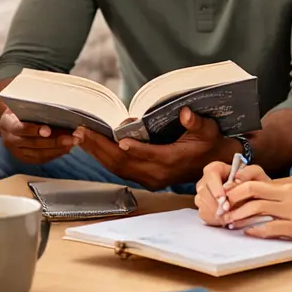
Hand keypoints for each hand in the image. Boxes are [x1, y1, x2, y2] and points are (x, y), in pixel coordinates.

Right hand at [0, 109, 72, 165]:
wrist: (8, 125)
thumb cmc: (18, 112)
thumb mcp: (20, 106)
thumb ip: (32, 108)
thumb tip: (52, 105)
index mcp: (8, 125)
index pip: (21, 129)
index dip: (35, 130)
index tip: (48, 130)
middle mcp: (10, 141)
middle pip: (34, 143)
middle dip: (54, 141)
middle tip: (70, 138)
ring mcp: (17, 152)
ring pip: (39, 154)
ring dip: (58, 149)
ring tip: (72, 143)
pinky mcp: (24, 159)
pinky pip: (41, 159)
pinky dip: (55, 154)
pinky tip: (66, 149)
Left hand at [71, 108, 240, 188]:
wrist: (212, 164)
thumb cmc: (209, 143)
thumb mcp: (208, 130)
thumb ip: (196, 123)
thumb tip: (185, 113)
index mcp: (172, 161)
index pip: (148, 155)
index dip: (133, 148)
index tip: (117, 137)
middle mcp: (156, 174)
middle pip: (123, 162)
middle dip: (100, 146)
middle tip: (80, 132)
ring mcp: (148, 178)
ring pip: (116, 167)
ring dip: (96, 151)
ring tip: (78, 137)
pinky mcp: (143, 178)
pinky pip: (118, 169)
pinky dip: (102, 156)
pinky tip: (89, 145)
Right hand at [194, 160, 271, 225]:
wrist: (251, 198)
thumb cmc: (252, 184)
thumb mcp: (255, 175)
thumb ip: (248, 173)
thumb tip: (236, 181)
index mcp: (216, 169)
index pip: (210, 173)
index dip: (215, 186)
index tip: (224, 198)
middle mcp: (206, 180)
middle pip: (203, 189)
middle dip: (215, 202)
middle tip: (227, 211)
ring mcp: (202, 194)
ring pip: (201, 202)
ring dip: (214, 211)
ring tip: (227, 217)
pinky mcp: (203, 206)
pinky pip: (202, 213)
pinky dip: (212, 219)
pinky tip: (223, 221)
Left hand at [219, 177, 291, 241]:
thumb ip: (272, 195)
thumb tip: (244, 195)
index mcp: (285, 187)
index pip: (253, 184)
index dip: (234, 190)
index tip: (223, 198)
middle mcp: (288, 196)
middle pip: (252, 192)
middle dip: (233, 201)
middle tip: (222, 210)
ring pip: (258, 209)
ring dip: (240, 217)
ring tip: (230, 223)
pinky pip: (271, 227)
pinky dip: (256, 230)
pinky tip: (248, 232)